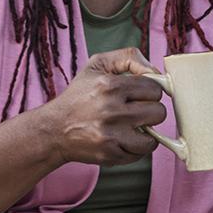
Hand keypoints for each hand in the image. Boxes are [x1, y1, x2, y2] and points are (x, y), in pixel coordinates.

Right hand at [40, 48, 165, 165]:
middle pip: (158, 112)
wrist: (53, 129)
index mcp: (110, 86)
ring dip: (146, 133)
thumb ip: (128, 57)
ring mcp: (110, 135)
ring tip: (134, 127)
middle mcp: (111, 110)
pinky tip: (124, 139)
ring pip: (152, 138)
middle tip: (138, 111)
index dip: (151, 92)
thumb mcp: (97, 65)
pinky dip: (135, 148)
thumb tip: (155, 72)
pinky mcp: (109, 154)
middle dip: (151, 111)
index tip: (142, 95)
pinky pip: (140, 154)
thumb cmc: (78, 96)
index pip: (155, 89)